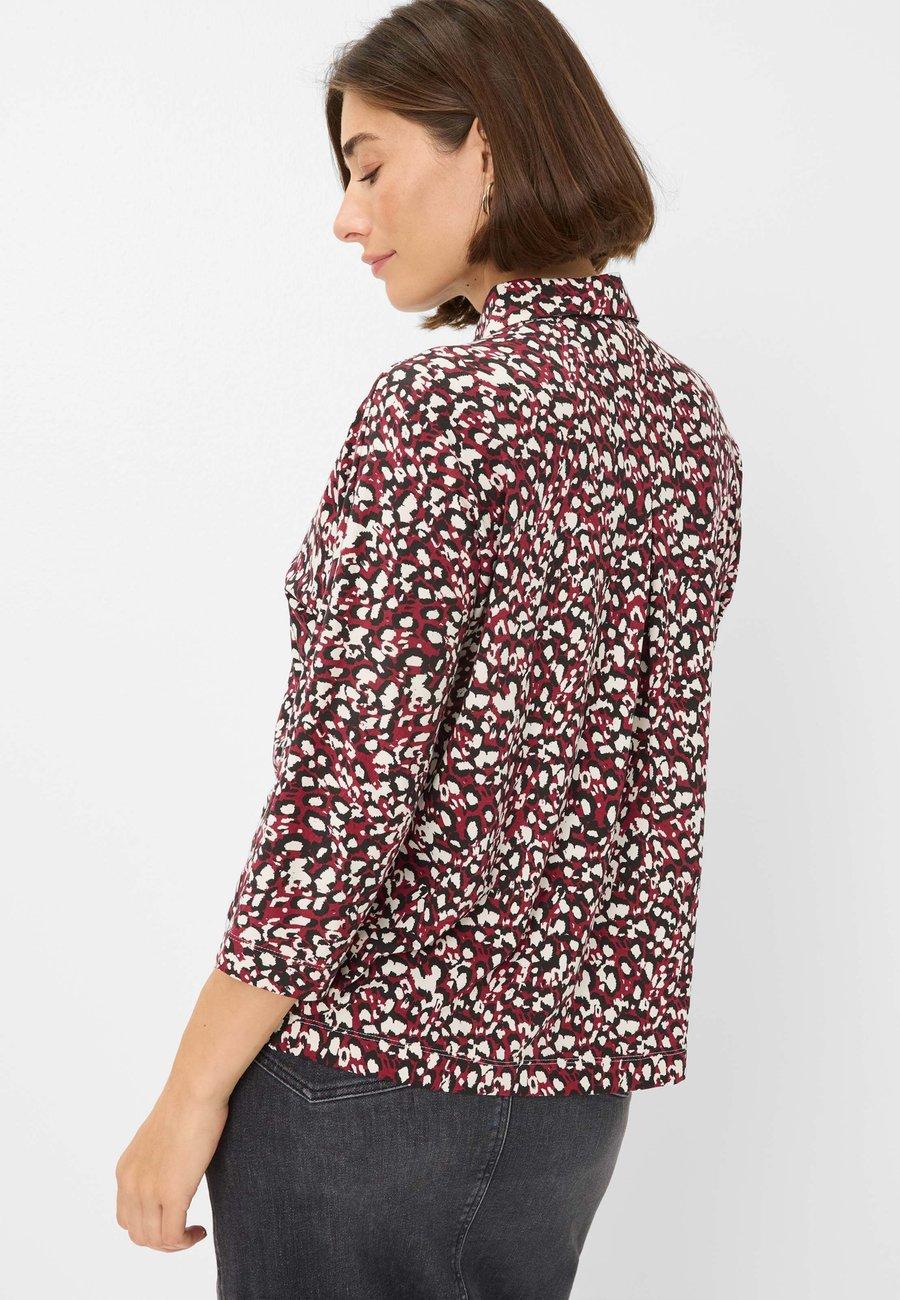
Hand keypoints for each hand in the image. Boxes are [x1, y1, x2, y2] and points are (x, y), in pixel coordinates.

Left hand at [115, 1081, 228, 1250]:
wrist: (194, 1089)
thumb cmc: (187, 1104)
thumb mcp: (161, 1139)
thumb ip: (158, 1160)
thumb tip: (175, 1171)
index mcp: (125, 1171)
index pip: (127, 1218)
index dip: (150, 1226)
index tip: (174, 1218)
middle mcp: (130, 1183)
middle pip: (138, 1234)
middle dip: (162, 1240)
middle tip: (186, 1230)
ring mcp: (148, 1190)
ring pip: (154, 1241)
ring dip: (175, 1244)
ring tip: (194, 1231)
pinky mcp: (171, 1193)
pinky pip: (172, 1237)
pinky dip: (185, 1242)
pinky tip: (200, 1230)